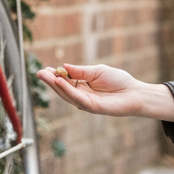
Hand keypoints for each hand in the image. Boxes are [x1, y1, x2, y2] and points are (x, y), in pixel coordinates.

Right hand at [36, 63, 173, 120]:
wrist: (135, 92)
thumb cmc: (119, 81)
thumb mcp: (98, 71)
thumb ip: (81, 71)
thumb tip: (64, 66)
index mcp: (82, 85)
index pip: (65, 81)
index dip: (55, 75)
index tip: (45, 69)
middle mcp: (82, 95)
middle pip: (63, 88)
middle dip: (51, 81)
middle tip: (39, 73)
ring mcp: (86, 102)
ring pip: (67, 94)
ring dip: (56, 86)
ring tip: (46, 76)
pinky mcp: (92, 107)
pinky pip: (77, 98)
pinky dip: (67, 90)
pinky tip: (60, 82)